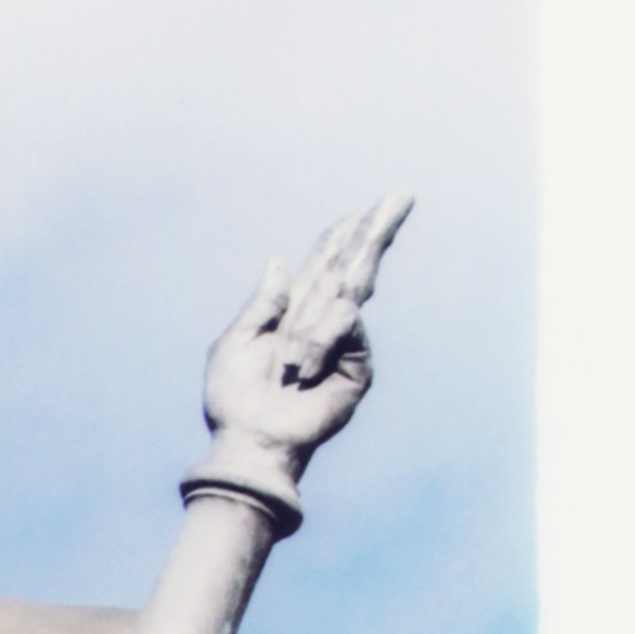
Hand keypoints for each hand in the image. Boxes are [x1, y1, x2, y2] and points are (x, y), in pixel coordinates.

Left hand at [198, 193, 409, 497]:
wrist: (249, 439)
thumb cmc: (233, 398)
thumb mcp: (235, 341)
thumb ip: (263, 303)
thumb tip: (281, 262)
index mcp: (293, 312)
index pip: (324, 264)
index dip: (343, 235)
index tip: (364, 208)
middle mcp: (323, 322)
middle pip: (355, 265)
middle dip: (376, 229)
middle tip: (401, 194)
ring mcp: (345, 342)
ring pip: (347, 296)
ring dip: (310, 331)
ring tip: (288, 368)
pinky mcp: (358, 365)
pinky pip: (345, 326)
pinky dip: (319, 341)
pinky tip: (301, 369)